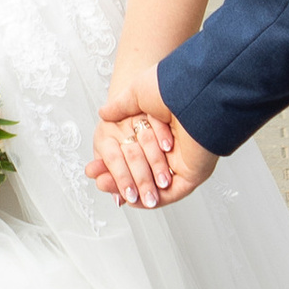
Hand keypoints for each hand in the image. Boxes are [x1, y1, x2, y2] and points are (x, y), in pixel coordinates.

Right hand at [89, 62, 219, 209]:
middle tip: (99, 181)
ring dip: (131, 189)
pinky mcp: (194, 173)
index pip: (133, 152)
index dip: (112, 163)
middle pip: (142, 170)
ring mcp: (184, 160)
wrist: (195, 92)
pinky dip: (152, 200)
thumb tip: (103, 113)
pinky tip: (132, 200)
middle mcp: (174, 145)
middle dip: (117, 178)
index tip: (93, 169)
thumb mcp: (138, 93)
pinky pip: (172, 194)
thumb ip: (121, 107)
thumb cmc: (172, 87)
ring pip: (155, 185)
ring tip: (110, 190)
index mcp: (162, 127)